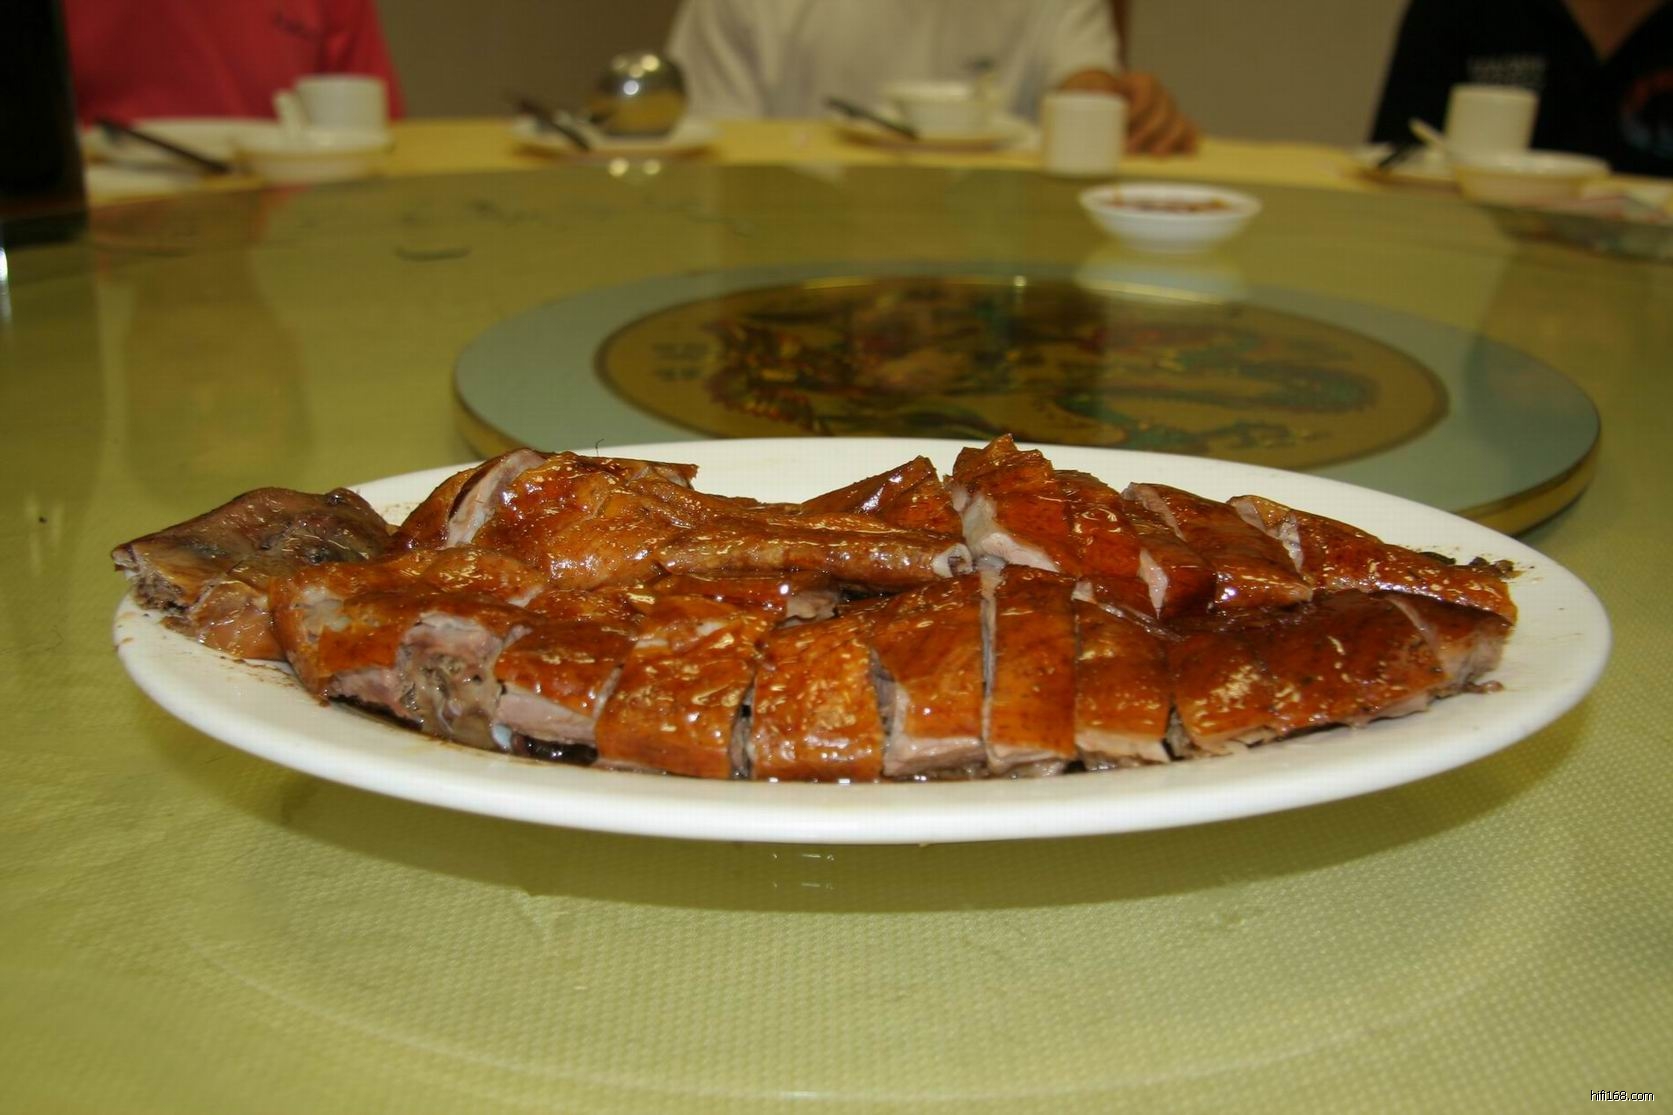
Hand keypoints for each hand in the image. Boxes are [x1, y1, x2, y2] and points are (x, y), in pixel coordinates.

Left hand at [1057, 69, 1199, 155]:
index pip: (1146, 96)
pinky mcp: (1176, 128)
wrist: (1104, 102)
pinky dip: (1189, 143)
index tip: (1122, 128)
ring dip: (1168, 141)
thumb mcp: (1091, 86)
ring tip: (1154, 157)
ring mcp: (1171, 113)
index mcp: (1144, 82)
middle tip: (1128, 150)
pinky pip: (1190, 133)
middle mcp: (1162, 97)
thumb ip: (1094, 87)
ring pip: (1179, 124)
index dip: (1137, 113)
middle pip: (1164, 113)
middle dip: (1148, 133)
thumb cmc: (1096, 96)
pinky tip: (1187, 155)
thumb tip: (1100, 92)